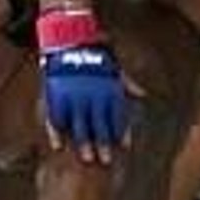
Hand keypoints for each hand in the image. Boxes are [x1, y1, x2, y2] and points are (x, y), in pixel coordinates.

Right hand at [38, 7, 128, 160]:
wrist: (71, 37)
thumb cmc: (94, 52)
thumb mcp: (114, 66)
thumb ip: (126, 83)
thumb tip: (143, 95)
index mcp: (108, 89)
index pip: (117, 114)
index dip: (121, 132)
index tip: (125, 147)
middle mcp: (92, 95)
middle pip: (99, 124)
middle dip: (103, 144)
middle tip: (105, 161)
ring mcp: (74, 96)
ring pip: (79, 125)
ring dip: (83, 143)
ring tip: (86, 159)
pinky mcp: (56, 94)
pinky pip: (55, 117)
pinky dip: (57, 132)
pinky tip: (59, 145)